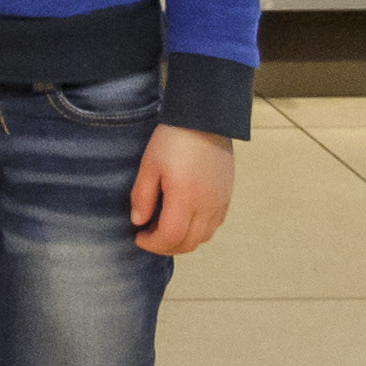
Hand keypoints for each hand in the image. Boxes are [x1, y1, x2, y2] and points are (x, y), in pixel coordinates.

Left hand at [130, 123, 235, 254]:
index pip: (171, 238)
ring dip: (183, 240)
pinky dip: (198, 231)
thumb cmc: (173, 140)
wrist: (205, 120)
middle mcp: (207, 206)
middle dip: (165, 246)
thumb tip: (138, 222)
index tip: (138, 236)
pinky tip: (184, 219)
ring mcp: (220, 202)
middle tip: (149, 236)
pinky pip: (214, 225)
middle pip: (189, 243)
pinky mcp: (227, 196)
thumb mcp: (149, 165)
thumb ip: (143, 196)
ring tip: (164, 228)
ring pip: (204, 237)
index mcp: (185, 199)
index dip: (153, 244)